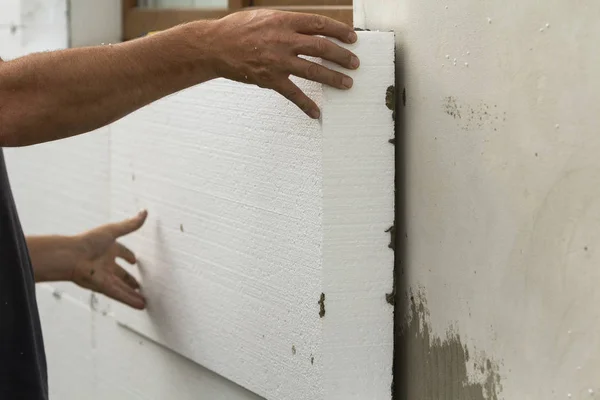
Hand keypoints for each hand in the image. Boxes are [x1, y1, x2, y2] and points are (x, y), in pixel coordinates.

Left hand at [70, 210, 147, 308]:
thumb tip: (144, 213)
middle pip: (121, 274)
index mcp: (108, 249)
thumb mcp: (112, 231)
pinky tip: (141, 305)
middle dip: (130, 280)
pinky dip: (130, 300)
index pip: (121, 253)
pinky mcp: (104, 287)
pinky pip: (120, 295)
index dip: (128, 256)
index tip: (135, 260)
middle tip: (139, 285)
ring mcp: (106, 277)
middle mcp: (107, 264)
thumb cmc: (87, 241)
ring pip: (122, 288)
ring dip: (132, 294)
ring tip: (144, 301)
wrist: (70, 257)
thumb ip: (130, 225)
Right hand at [206, 10, 359, 118]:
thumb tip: (310, 29)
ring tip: (347, 84)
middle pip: (321, 47)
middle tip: (355, 63)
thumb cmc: (237, 29)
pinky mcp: (270, 79)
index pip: (319, 24)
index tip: (352, 38)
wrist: (214, 46)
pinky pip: (293, 94)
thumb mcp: (264, 17)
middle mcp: (283, 40)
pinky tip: (316, 112)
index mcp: (284, 21)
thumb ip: (287, 23)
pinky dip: (306, 104)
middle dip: (342, 56)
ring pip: (313, 70)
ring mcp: (277, 61)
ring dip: (333, 78)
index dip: (339, 31)